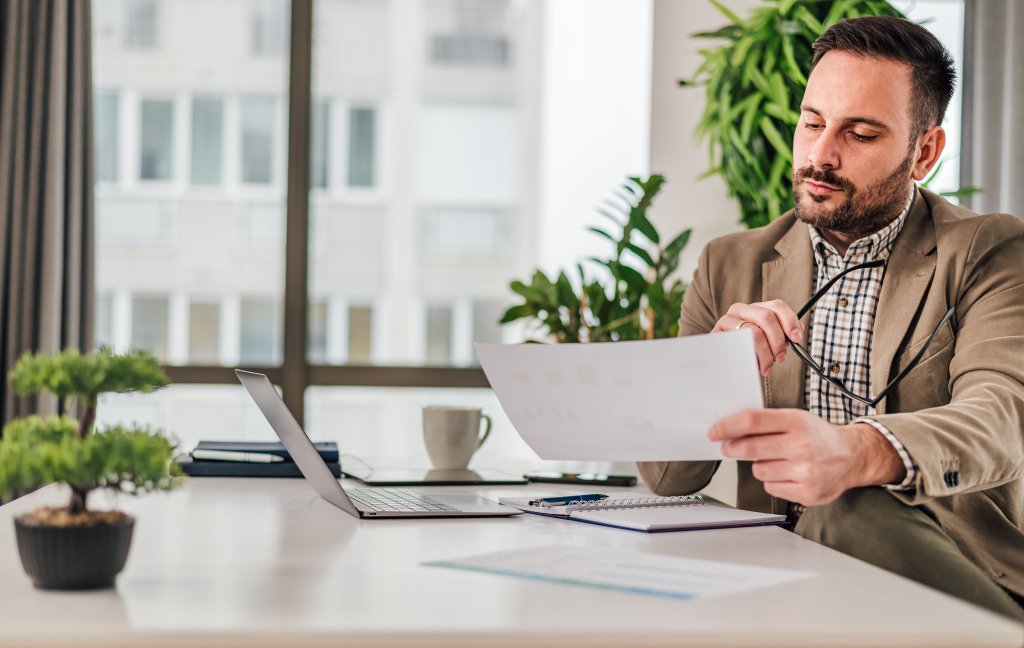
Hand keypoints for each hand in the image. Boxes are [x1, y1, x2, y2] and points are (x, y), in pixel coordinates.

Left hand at [707, 409, 905, 505]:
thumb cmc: (819, 436)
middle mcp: (800, 446)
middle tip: (728, 447)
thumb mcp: (796, 419)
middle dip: (731, 448)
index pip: (751, 421)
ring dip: (759, 466)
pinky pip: (771, 487)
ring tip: (777, 460)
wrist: (853, 456)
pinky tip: (788, 474)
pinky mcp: (807, 491)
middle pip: (749, 448)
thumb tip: (730, 428)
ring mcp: (804, 470)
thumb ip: (766, 422)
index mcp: (796, 422)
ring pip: (758, 470)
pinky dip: (774, 481)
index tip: (714, 432)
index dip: (727, 426)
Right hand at [712, 301, 802, 376]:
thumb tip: (797, 331)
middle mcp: (740, 309)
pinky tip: (752, 364)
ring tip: (766, 367)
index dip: (790, 321)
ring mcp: (727, 320)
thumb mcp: (767, 342)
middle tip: (780, 358)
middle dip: (778, 340)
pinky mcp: (717, 334)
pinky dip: (750, 356)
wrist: (724, 368)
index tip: (796, 338)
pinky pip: (739, 343)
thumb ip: (781, 334)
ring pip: (754, 332)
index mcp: (755, 308)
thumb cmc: (747, 353)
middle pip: (767, 317)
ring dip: (765, 353)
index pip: (777, 306)